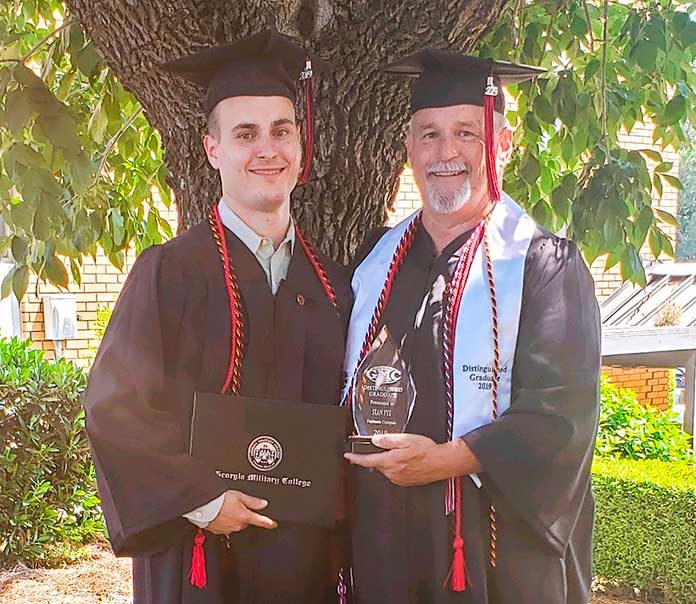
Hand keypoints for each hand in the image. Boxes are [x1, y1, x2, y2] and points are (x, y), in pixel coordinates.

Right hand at [206, 490, 276, 534]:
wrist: (202, 505)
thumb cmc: (218, 499)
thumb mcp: (239, 495)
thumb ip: (252, 501)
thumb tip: (264, 504)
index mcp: (244, 516)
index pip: (261, 521)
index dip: (269, 523)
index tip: (274, 524)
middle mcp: (237, 525)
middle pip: (246, 521)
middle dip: (244, 515)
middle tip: (236, 505)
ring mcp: (228, 529)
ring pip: (236, 524)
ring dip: (234, 518)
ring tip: (226, 508)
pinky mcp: (219, 531)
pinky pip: (226, 527)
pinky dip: (226, 521)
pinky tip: (220, 514)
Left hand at [344, 433, 481, 486]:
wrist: (441, 462)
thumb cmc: (426, 450)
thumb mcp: (405, 439)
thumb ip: (388, 439)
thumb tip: (375, 439)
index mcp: (390, 461)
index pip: (367, 461)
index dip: (355, 458)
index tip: (348, 456)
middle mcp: (392, 473)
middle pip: (377, 464)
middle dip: (378, 455)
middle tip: (389, 446)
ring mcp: (398, 479)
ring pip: (386, 468)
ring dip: (389, 460)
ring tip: (404, 452)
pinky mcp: (405, 482)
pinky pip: (395, 473)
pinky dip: (396, 466)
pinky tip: (407, 460)